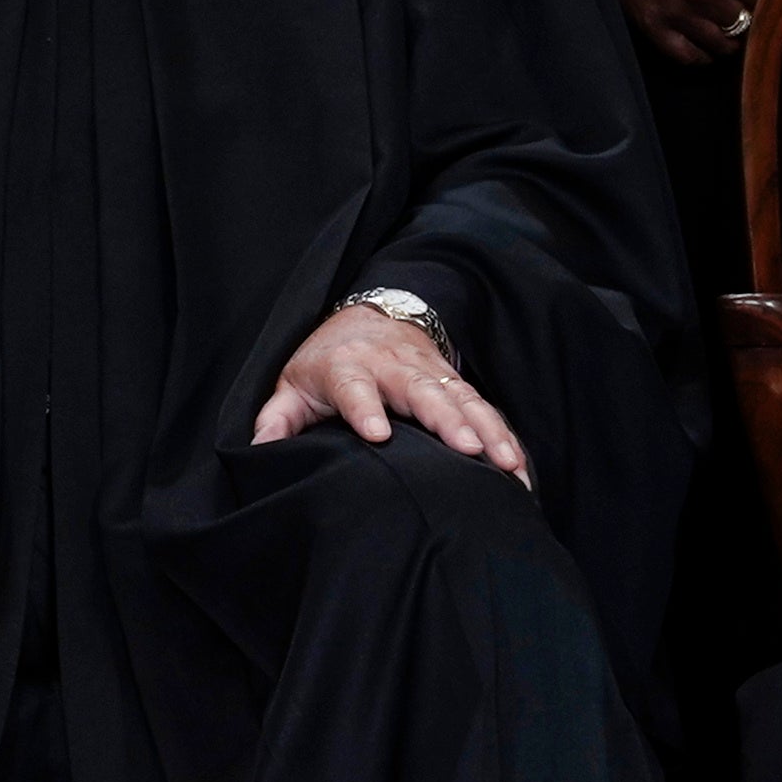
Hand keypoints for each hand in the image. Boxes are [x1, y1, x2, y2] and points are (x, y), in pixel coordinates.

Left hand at [252, 300, 530, 483]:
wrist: (371, 314)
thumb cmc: (327, 362)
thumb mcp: (293, 384)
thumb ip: (278, 418)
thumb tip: (259, 451)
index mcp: (347, 367)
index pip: (355, 388)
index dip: (365, 409)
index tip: (377, 435)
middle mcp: (394, 367)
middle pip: (423, 393)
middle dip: (448, 420)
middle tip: (469, 451)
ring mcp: (431, 373)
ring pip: (464, 401)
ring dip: (490, 432)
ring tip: (509, 465)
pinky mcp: (456, 384)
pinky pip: (485, 410)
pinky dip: (506, 436)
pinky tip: (522, 467)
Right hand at [565, 0, 781, 66]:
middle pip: (748, 23)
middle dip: (756, 16)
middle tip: (755, 7)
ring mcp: (673, 14)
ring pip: (722, 45)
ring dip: (733, 37)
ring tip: (732, 23)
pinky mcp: (651, 26)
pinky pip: (687, 56)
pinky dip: (702, 54)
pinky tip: (706, 40)